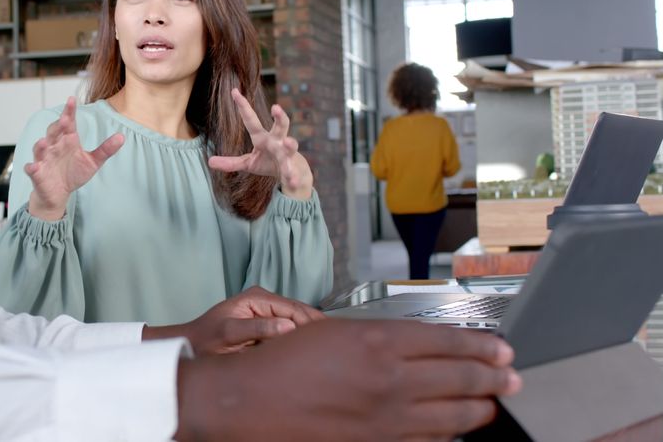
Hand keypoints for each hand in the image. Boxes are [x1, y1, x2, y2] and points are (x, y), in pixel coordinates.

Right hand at [25, 97, 123, 219]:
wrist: (59, 193)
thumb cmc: (73, 173)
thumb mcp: (92, 162)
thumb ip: (106, 149)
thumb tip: (122, 137)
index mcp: (68, 140)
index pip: (68, 122)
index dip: (69, 111)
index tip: (72, 100)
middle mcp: (54, 146)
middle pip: (53, 132)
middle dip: (58, 126)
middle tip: (65, 120)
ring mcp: (44, 159)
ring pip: (40, 149)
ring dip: (40, 145)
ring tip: (43, 141)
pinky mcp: (37, 173)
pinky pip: (32, 168)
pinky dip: (32, 167)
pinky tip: (34, 167)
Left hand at [142, 286, 323, 355]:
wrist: (191, 344)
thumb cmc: (206, 340)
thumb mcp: (229, 334)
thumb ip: (257, 328)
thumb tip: (288, 326)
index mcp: (257, 298)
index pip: (292, 308)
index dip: (311, 322)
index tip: (328, 336)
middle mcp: (263, 300)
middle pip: (298, 311)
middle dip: (315, 325)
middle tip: (336, 342)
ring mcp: (265, 310)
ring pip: (295, 319)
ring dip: (309, 331)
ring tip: (328, 345)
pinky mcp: (265, 322)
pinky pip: (287, 327)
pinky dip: (299, 335)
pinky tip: (309, 347)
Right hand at [176, 319, 521, 440]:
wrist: (247, 401)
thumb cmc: (279, 361)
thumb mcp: (330, 330)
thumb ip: (376, 337)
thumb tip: (412, 346)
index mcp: (379, 341)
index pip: (449, 341)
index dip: (481, 346)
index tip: (500, 348)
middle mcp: (391, 380)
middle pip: (462, 378)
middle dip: (494, 376)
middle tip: (512, 375)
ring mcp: (387, 419)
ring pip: (454, 415)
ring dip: (480, 407)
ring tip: (494, 402)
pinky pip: (427, 440)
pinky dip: (448, 433)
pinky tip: (455, 428)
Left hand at [208, 88, 313, 199]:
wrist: (293, 174)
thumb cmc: (268, 163)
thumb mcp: (248, 163)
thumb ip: (231, 163)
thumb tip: (209, 161)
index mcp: (262, 138)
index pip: (251, 121)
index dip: (243, 107)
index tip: (235, 92)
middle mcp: (277, 141)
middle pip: (280, 126)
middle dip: (279, 117)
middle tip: (276, 108)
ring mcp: (287, 154)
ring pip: (291, 146)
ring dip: (291, 144)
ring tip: (289, 142)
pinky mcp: (294, 168)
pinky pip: (293, 173)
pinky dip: (293, 178)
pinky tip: (292, 182)